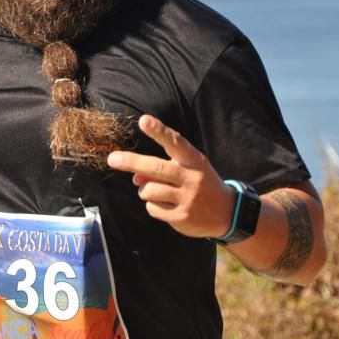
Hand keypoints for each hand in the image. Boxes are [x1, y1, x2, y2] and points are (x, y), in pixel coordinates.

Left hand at [107, 114, 234, 238]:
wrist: (226, 212)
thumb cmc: (199, 183)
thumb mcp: (187, 169)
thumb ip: (161, 168)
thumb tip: (134, 176)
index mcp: (194, 160)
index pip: (175, 142)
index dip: (159, 131)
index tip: (143, 120)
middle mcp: (191, 177)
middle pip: (156, 168)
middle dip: (131, 162)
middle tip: (112, 159)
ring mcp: (187, 199)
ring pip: (149, 190)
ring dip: (144, 189)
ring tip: (155, 191)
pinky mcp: (181, 217)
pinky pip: (152, 208)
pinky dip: (153, 206)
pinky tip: (166, 206)